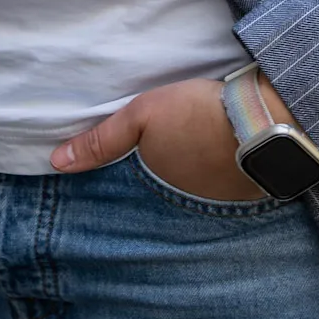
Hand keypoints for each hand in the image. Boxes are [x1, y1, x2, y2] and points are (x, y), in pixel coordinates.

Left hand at [50, 72, 295, 201]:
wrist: (262, 120)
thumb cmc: (195, 115)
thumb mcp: (142, 116)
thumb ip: (101, 140)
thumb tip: (56, 163)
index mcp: (157, 186)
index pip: (130, 196)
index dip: (122, 186)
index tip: (114, 180)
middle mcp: (184, 203)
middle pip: (162, 193)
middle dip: (155, 182)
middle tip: (153, 164)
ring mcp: (217, 200)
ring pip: (192, 190)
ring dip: (187, 178)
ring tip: (184, 158)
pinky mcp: (244, 191)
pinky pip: (220, 185)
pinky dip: (215, 173)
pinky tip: (216, 156)